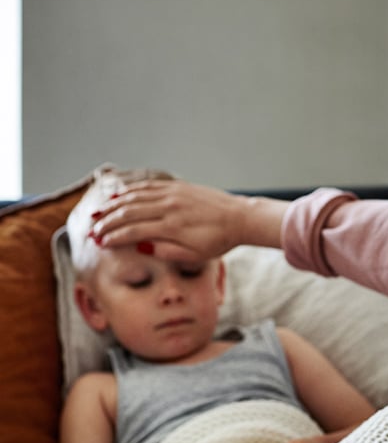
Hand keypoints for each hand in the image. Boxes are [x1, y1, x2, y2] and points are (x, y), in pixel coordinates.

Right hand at [89, 179, 286, 262]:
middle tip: (92, 230)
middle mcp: (169, 207)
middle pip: (129, 212)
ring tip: (98, 213)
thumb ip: (167, 252)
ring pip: (135, 197)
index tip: (100, 243)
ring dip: (114, 205)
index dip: (114, 237)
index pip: (133, 231)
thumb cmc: (219, 241)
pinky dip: (131, 191)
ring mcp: (173, 194)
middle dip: (108, 221)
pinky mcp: (178, 187)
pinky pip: (148, 186)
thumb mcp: (195, 255)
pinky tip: (119, 196)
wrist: (239, 218)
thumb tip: (141, 247)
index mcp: (172, 227)